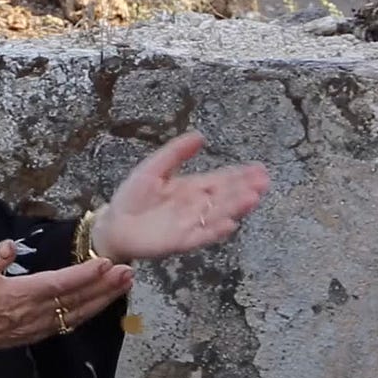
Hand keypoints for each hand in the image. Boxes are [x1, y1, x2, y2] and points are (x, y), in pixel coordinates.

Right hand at [0, 240, 132, 374]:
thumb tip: (10, 245)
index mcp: (19, 295)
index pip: (59, 284)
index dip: (83, 274)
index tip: (104, 262)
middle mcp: (34, 312)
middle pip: (77, 299)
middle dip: (104, 286)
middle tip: (128, 271)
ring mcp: (40, 325)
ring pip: (79, 313)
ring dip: (104, 299)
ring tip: (125, 284)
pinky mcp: (40, 332)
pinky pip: (71, 322)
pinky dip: (91, 312)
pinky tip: (103, 302)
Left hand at [92, 132, 270, 262]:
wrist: (114, 223)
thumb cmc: (133, 196)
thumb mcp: (154, 168)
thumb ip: (176, 153)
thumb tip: (200, 135)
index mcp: (192, 188)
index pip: (221, 180)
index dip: (240, 175)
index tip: (260, 169)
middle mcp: (197, 207)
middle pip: (225, 197)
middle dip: (245, 190)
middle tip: (263, 182)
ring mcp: (191, 224)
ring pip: (218, 215)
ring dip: (236, 208)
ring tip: (252, 198)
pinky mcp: (181, 241)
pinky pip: (201, 236)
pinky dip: (215, 231)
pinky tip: (230, 224)